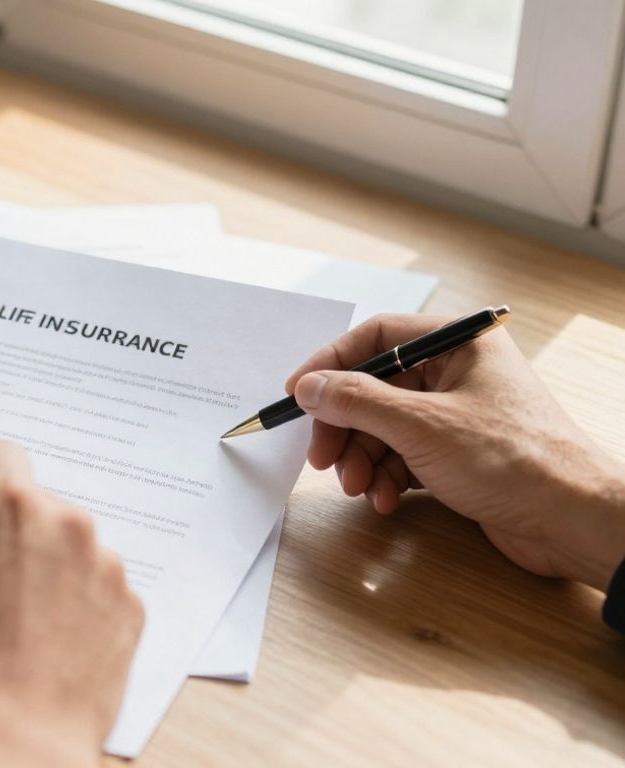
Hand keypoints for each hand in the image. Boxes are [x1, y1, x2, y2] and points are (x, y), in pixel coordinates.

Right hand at [0, 441, 143, 767]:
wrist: (12, 747)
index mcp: (8, 508)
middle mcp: (68, 524)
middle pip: (32, 503)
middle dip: (1, 531)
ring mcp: (106, 569)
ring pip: (64, 546)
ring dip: (39, 567)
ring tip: (7, 624)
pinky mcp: (129, 612)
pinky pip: (93, 587)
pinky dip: (69, 604)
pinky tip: (40, 645)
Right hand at [287, 313, 624, 589]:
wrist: (574, 520)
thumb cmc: (516, 461)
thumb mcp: (422, 425)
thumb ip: (358, 401)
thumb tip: (309, 387)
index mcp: (460, 344)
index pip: (377, 337)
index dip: (331, 364)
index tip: (298, 395)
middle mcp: (459, 373)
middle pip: (375, 388)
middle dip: (345, 426)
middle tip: (321, 457)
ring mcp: (459, 416)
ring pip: (385, 427)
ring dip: (363, 459)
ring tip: (358, 487)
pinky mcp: (460, 455)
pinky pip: (404, 456)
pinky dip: (387, 478)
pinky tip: (385, 500)